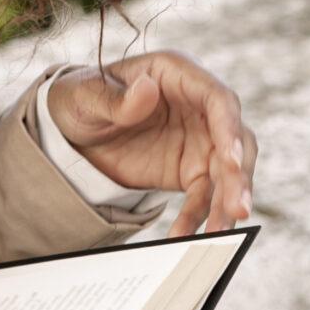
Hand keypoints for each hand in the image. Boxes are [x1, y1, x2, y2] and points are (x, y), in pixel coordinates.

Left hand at [49, 50, 255, 236]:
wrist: (71, 130)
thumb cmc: (80, 97)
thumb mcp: (85, 95)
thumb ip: (115, 98)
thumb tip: (146, 90)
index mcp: (177, 73)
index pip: (218, 98)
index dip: (230, 128)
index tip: (231, 159)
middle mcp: (198, 105)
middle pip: (235, 139)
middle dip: (238, 175)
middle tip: (237, 209)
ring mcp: (200, 139)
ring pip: (228, 172)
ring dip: (227, 203)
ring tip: (218, 236)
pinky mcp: (191, 169)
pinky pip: (203, 196)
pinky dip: (197, 217)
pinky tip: (183, 236)